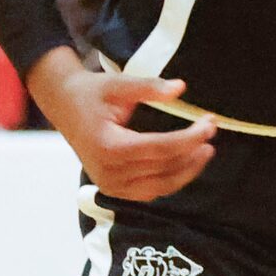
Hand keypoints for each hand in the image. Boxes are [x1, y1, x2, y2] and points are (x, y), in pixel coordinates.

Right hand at [28, 50, 213, 201]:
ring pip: (160, 186)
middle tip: (211, 132)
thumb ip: (149, 87)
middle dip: (193, 152)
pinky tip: (186, 164)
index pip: (161, 148)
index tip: (210, 125)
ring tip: (206, 151)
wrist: (64, 106)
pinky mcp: (113, 189)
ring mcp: (110, 184)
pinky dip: (170, 180)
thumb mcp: (118, 84)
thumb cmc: (92, 93)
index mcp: (109, 146)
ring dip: (187, 171)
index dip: (190, 138)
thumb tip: (180, 88)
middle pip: (164, 169)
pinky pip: (149, 191)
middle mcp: (109, 171)